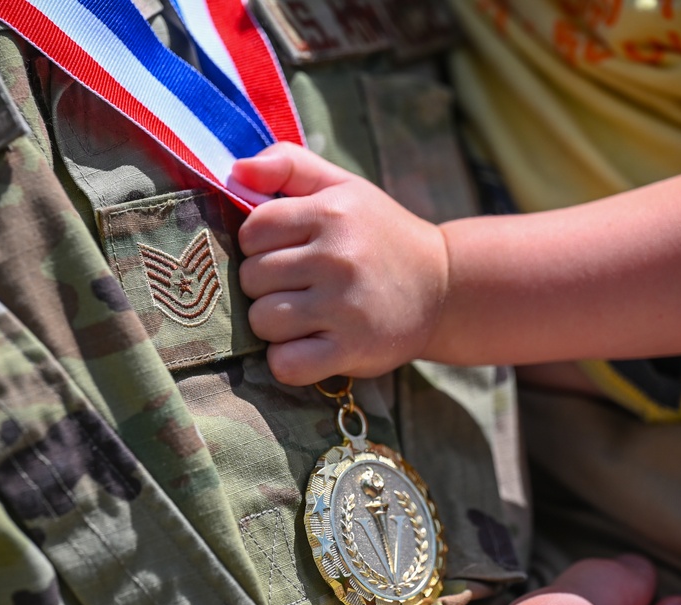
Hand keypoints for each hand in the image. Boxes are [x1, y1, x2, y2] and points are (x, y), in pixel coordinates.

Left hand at [232, 143, 447, 385]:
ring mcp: (344, 307)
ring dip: (275, 324)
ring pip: (262, 321)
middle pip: (252, 278)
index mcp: (331, 214)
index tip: (287, 250)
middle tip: (299, 285)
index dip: (260, 244)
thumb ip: (289, 165)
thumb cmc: (379, 234)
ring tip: (306, 314)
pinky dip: (288, 361)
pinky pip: (285, 364)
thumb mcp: (342, 187)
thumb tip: (236, 170)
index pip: (252, 231)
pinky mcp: (351, 350)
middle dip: (266, 284)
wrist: (443, 288)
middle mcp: (337, 258)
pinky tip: (309, 346)